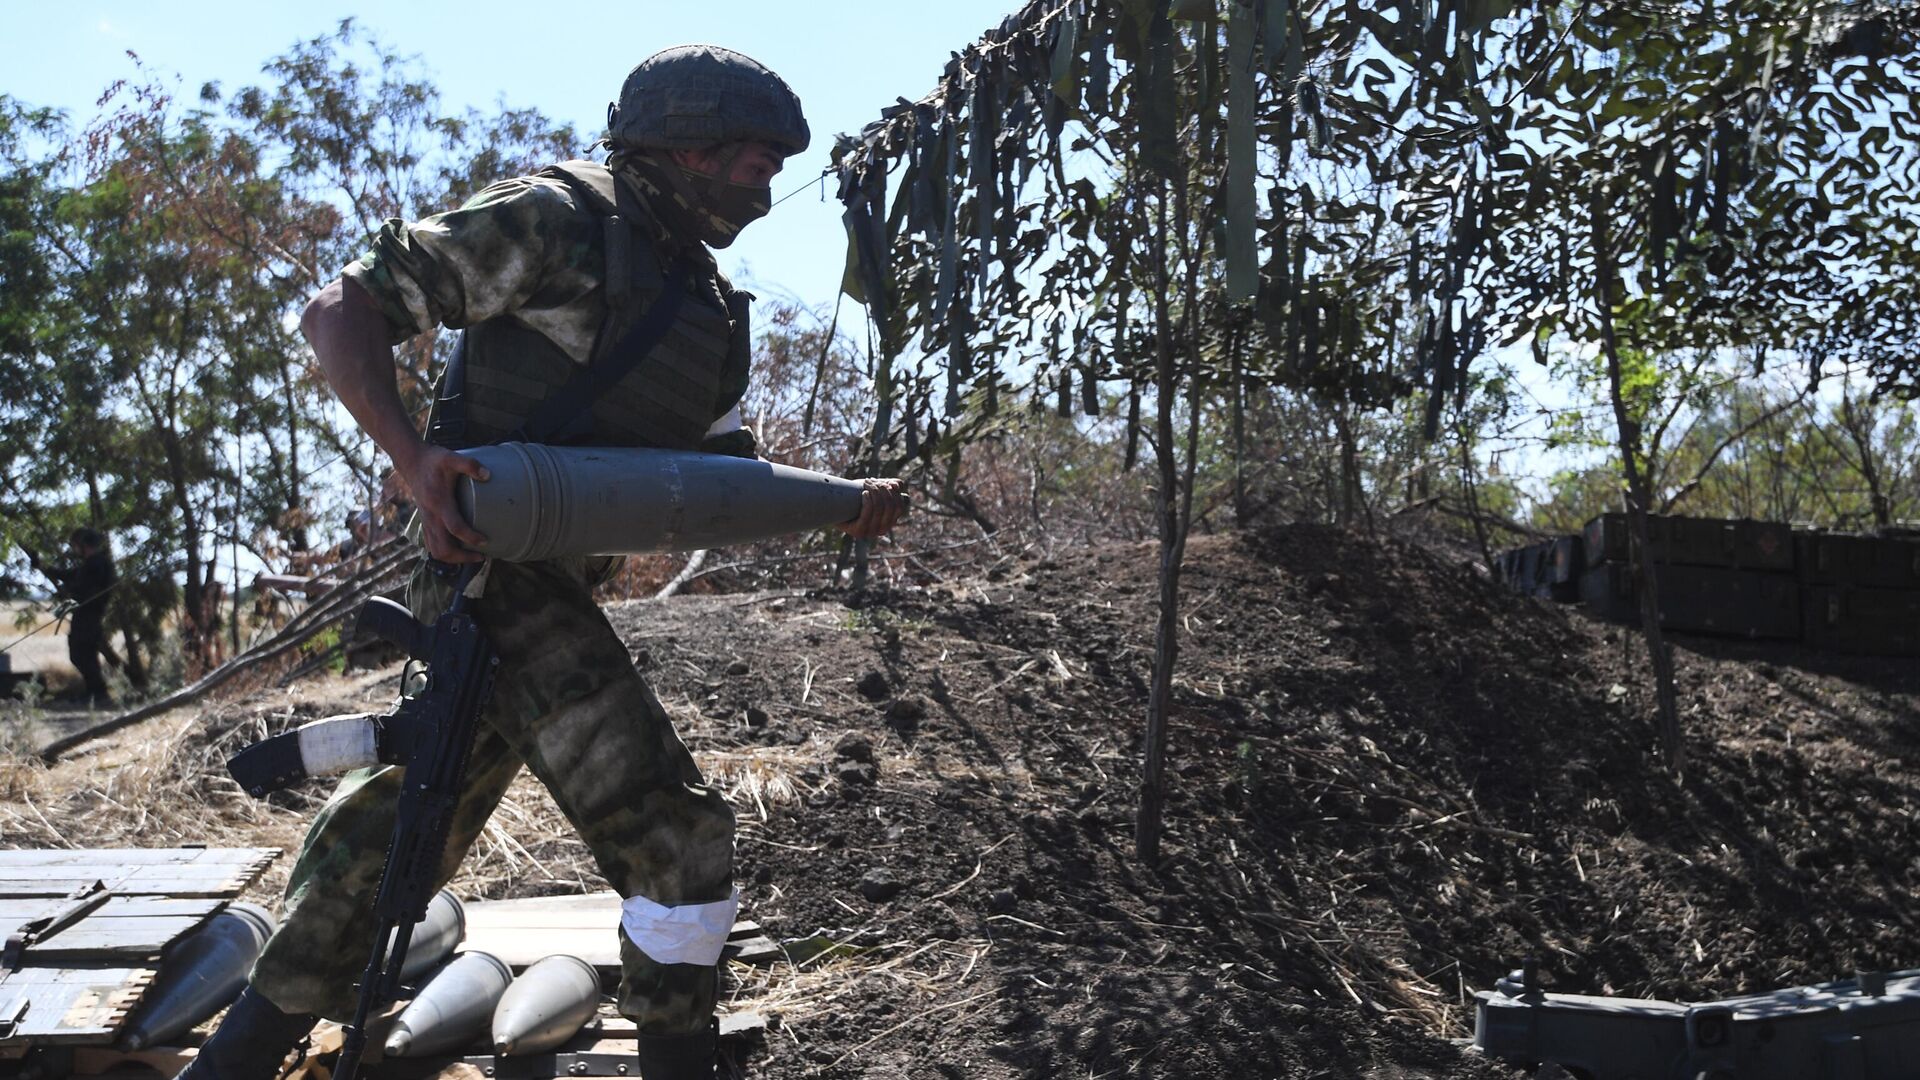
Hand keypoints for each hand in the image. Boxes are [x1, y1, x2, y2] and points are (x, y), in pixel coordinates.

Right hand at [396, 443, 490, 562]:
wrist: (412, 462)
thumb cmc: (433, 460)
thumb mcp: (451, 458)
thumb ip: (469, 464)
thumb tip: (488, 475)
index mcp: (439, 503)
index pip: (455, 528)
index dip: (471, 537)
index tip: (486, 541)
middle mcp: (430, 516)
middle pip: (443, 549)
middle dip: (462, 558)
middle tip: (481, 556)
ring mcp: (426, 521)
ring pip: (436, 550)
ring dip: (453, 559)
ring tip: (472, 557)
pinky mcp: (425, 522)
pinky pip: (432, 544)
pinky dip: (445, 551)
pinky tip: (459, 548)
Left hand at [837, 477, 909, 540]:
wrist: (833, 505)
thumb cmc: (856, 496)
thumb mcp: (875, 488)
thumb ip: (890, 486)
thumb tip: (898, 486)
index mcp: (890, 520)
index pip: (900, 507)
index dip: (894, 493)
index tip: (884, 482)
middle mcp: (883, 529)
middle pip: (890, 506)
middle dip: (883, 490)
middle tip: (871, 481)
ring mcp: (871, 532)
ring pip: (879, 509)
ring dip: (874, 492)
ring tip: (866, 484)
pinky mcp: (859, 532)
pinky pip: (867, 515)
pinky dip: (867, 501)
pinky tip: (864, 493)